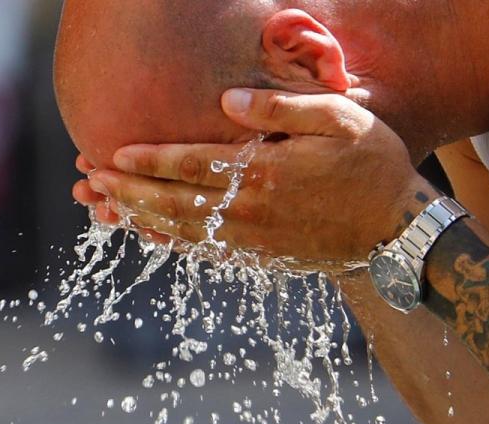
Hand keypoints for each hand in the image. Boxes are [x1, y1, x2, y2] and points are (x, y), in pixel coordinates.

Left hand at [80, 88, 435, 270]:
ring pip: (182, 231)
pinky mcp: (260, 257)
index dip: (150, 161)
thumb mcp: (339, 120)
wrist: (399, 232)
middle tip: (90, 182)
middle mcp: (252, 213)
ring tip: (103, 208)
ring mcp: (254, 241)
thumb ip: (280, 109)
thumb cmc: (374, 165)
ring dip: (139, 218)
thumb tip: (226, 100)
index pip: (193, 165)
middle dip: (128, 192)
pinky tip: (148, 233)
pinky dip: (170, 243)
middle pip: (175, 202)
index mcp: (267, 174)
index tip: (113, 154)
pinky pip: (204, 252)